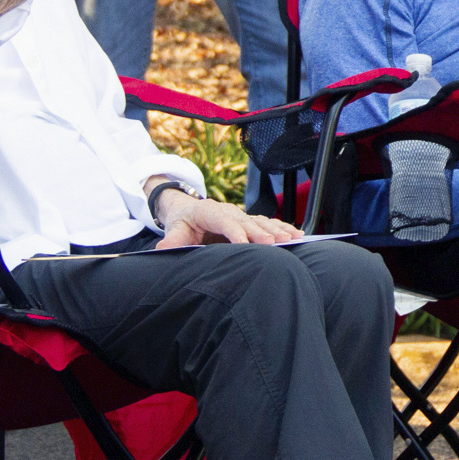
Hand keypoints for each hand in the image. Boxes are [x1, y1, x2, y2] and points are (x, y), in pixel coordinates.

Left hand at [154, 190, 301, 245]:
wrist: (188, 210)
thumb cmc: (182, 222)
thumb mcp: (174, 230)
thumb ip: (171, 240)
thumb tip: (162, 249)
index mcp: (208, 211)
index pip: (223, 220)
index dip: (234, 231)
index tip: (243, 242)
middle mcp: (228, 210)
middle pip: (246, 221)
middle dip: (261, 232)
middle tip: (274, 243)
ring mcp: (241, 215)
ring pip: (261, 221)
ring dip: (277, 230)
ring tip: (291, 238)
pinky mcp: (249, 221)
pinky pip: (268, 223)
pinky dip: (283, 228)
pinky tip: (296, 234)